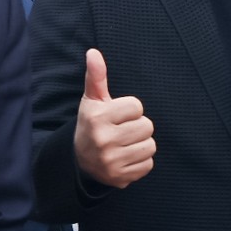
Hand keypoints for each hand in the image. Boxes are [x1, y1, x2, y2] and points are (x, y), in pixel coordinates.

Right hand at [72, 48, 155, 188]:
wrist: (80, 161)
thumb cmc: (91, 124)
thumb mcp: (92, 100)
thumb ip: (96, 76)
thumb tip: (93, 52)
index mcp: (97, 117)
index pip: (137, 106)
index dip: (130, 110)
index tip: (117, 116)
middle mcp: (103, 139)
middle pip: (147, 126)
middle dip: (137, 127)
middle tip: (122, 130)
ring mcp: (112, 161)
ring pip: (150, 146)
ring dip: (141, 144)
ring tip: (125, 143)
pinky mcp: (120, 177)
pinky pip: (148, 164)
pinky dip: (140, 161)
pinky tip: (126, 157)